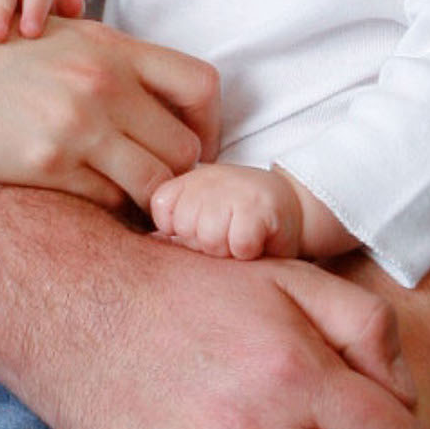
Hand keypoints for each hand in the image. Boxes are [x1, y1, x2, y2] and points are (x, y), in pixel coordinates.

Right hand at [0, 0, 217, 208]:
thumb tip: (143, 84)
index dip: (210, 127)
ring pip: (155, 185)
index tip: (194, 149)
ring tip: (130, 204)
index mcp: (110, 47)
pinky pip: (107, 203)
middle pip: (186, 148)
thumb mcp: (49, 35)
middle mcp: (103, 83)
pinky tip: (89, 202)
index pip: (203, 86)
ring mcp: (76, 125)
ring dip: (148, 200)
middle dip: (179, 175)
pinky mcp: (45, 165)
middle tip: (160, 190)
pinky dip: (108, 209)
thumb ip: (104, 58)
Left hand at [148, 159, 303, 259]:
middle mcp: (206, 178)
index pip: (161, 217)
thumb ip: (169, 231)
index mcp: (183, 181)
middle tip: (227, 232)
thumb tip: (143, 249)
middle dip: (206, 244)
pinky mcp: (260, 206)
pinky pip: (240, 245)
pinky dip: (249, 251)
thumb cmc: (232, 219)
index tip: (202, 227)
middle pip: (187, 233)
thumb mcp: (195, 215)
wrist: (286, 207)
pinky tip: (257, 240)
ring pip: (212, 241)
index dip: (182, 234)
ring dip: (228, 249)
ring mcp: (233, 189)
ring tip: (240, 236)